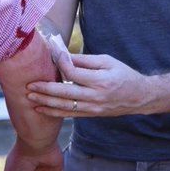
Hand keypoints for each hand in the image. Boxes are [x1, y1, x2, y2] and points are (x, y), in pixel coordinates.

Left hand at [26, 51, 157, 117]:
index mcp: (100, 80)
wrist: (139, 97)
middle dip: (45, 89)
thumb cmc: (123, 74)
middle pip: (65, 93)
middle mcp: (95, 96)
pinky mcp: (91, 115)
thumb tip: (63, 56)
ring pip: (64, 107)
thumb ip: (84, 60)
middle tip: (30, 85)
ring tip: (30, 98)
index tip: (53, 55)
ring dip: (45, 103)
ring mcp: (93, 108)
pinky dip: (54, 112)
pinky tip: (41, 109)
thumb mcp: (107, 61)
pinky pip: (69, 114)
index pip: (73, 73)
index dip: (61, 64)